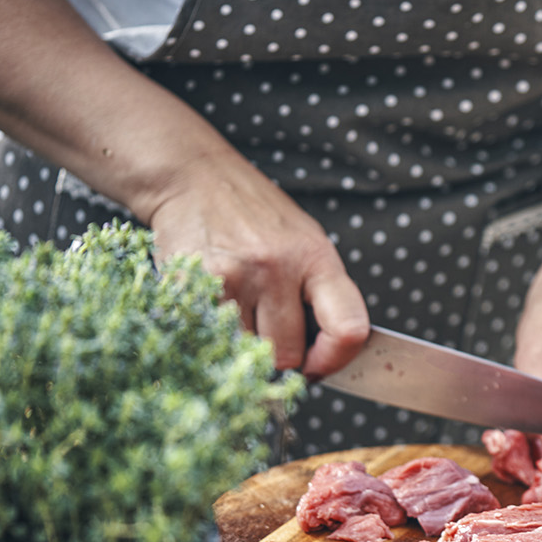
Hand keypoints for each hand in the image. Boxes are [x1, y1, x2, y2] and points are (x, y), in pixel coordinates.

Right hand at [145, 152, 368, 378]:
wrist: (194, 177)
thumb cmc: (257, 216)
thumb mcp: (306, 243)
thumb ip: (319, 295)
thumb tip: (322, 357)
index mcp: (317, 258)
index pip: (348, 328)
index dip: (335, 359)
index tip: (319, 365)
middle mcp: (278, 268)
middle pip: (288, 354)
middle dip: (280, 354)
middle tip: (268, 329)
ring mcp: (235, 276)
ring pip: (248, 351)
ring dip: (244, 343)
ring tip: (240, 306)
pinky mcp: (195, 283)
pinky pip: (212, 336)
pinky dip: (213, 330)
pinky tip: (215, 301)